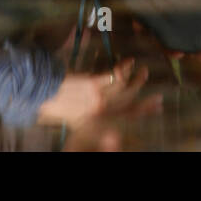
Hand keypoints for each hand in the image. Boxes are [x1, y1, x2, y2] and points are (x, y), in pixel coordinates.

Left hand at [38, 59, 158, 128]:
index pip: (126, 116)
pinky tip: (129, 62)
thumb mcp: (76, 123)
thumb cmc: (56, 107)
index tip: (158, 106)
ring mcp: (97, 98)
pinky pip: (114, 76)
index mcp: (98, 121)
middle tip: (157, 93)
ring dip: (136, 79)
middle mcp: (100, 112)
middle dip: (145, 98)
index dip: (144, 111)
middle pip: (129, 104)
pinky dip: (123, 68)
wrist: (42, 95)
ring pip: (124, 89)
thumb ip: (97, 130)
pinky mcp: (92, 85)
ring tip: (141, 70)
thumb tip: (115, 138)